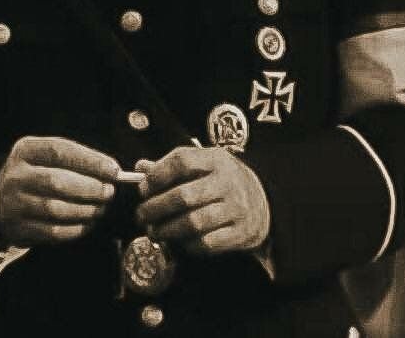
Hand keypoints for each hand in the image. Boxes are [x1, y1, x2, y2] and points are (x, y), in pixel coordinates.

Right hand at [0, 136, 119, 246]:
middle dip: (90, 188)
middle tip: (108, 192)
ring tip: (100, 209)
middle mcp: (16, 176)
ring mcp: (13, 204)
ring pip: (55, 209)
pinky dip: (75, 229)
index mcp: (26, 151)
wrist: (2, 198)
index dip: (90, 161)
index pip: (60, 151)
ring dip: (85, 210)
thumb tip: (112, 172)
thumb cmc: (37, 174)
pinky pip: (52, 232)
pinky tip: (87, 224)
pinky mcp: (18, 228)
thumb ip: (77, 160)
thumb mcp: (48, 158)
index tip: (113, 170)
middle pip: (57, 182)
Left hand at [134, 146, 269, 254]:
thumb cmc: (223, 181)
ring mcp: (236, 208)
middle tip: (141, 215)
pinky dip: (187, 244)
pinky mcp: (240, 232)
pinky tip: (178, 241)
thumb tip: (140, 168)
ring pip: (193, 223)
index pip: (182, 161)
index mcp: (216, 159)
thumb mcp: (203, 165)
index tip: (143, 188)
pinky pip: (206, 243)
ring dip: (167, 230)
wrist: (263, 200)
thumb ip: (172, 166)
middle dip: (155, 208)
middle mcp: (228, 182)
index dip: (157, 176)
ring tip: (154, 231)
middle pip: (183, 196)